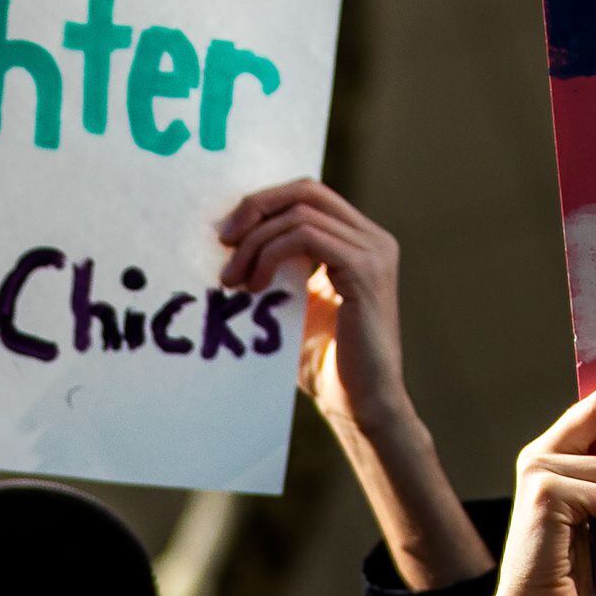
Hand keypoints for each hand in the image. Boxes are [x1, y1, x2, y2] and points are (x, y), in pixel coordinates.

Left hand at [214, 179, 412, 434]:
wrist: (362, 404)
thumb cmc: (326, 365)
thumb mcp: (294, 306)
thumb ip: (278, 271)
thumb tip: (228, 248)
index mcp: (359, 242)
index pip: (308, 195)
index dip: (264, 204)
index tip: (227, 235)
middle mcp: (372, 239)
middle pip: (306, 190)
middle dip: (256, 209)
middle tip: (223, 241)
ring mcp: (373, 251)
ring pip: (301, 214)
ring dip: (255, 242)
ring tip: (232, 279)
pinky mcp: (366, 270)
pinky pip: (307, 237)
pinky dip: (271, 253)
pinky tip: (256, 285)